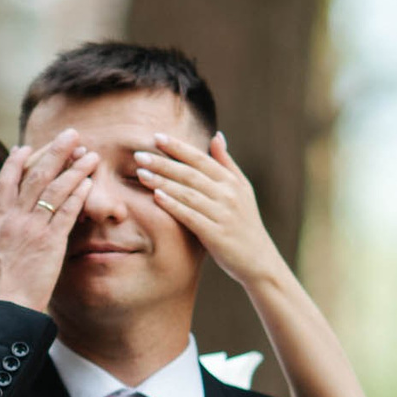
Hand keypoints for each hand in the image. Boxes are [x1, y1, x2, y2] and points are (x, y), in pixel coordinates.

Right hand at [0, 131, 97, 310]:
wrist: (2, 309)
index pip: (5, 182)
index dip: (16, 162)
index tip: (26, 147)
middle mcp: (13, 219)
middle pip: (35, 175)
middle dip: (54, 151)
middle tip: (70, 134)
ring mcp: (32, 229)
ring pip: (55, 189)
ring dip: (74, 168)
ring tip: (90, 154)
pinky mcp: (50, 242)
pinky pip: (67, 212)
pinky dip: (79, 194)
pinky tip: (90, 182)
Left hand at [132, 131, 283, 287]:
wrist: (258, 259)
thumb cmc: (244, 222)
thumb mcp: (242, 190)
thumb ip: (226, 164)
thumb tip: (216, 136)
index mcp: (232, 181)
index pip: (201, 159)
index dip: (178, 147)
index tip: (156, 137)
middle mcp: (228, 194)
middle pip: (190, 174)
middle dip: (163, 163)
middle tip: (139, 155)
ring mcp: (223, 214)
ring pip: (188, 193)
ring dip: (163, 182)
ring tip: (141, 173)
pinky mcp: (216, 234)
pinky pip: (191, 216)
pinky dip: (173, 205)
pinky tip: (156, 196)